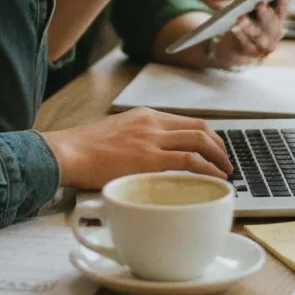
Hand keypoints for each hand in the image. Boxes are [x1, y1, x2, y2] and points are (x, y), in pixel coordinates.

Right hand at [41, 107, 231, 189]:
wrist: (68, 152)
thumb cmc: (85, 149)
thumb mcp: (117, 134)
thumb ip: (136, 141)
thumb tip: (148, 159)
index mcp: (145, 115)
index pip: (186, 121)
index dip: (207, 136)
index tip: (214, 150)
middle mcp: (152, 123)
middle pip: (199, 128)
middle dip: (219, 146)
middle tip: (226, 163)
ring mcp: (152, 139)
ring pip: (199, 141)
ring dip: (218, 158)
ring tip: (226, 173)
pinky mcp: (149, 158)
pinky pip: (189, 161)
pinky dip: (208, 169)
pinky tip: (216, 179)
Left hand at [208, 0, 291, 68]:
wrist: (236, 48)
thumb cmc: (248, 21)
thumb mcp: (255, 9)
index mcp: (277, 18)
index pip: (282, 7)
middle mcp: (275, 32)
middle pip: (271, 21)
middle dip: (265, 12)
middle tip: (260, 3)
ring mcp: (265, 44)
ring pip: (258, 33)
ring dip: (250, 26)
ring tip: (241, 18)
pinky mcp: (252, 52)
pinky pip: (246, 43)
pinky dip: (240, 36)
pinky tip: (234, 28)